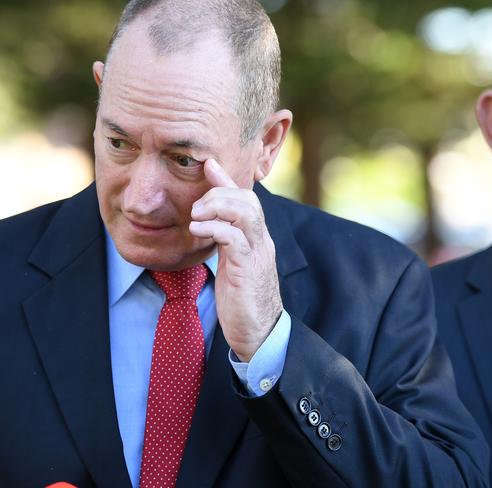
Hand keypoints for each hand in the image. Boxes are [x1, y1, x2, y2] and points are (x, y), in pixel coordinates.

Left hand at [189, 159, 282, 361]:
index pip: (246, 199)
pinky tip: (198, 229)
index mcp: (257, 238)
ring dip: (217, 205)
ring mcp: (257, 253)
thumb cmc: (243, 299)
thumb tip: (210, 225)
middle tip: (197, 204)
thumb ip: (225, 241)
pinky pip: (235, 238)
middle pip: (248, 199)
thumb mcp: (232, 264)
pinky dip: (215, 227)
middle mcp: (261, 240)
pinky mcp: (248, 269)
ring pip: (246, 212)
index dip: (227, 180)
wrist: (260, 333)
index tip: (208, 163)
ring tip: (196, 214)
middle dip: (220, 191)